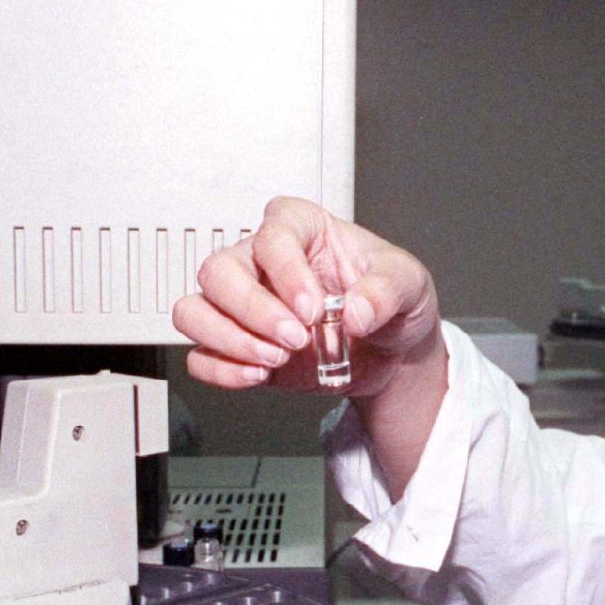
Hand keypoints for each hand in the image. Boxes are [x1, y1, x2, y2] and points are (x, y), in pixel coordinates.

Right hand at [173, 196, 440, 399]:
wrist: (393, 353)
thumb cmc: (393, 301)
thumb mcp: (409, 284)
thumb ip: (386, 291)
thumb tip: (356, 311)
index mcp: (303, 229)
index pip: (272, 235)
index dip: (286, 272)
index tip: (313, 307)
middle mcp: (263, 262)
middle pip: (218, 270)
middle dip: (252, 310)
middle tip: (295, 338)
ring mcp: (244, 305)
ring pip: (195, 309)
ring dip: (228, 339)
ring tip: (275, 359)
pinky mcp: (238, 345)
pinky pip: (200, 355)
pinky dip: (221, 369)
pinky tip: (257, 375)